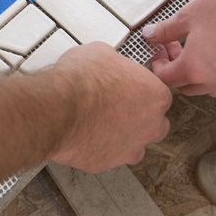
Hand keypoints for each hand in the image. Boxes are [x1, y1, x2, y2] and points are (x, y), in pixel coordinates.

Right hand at [49, 43, 171, 172]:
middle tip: (115, 104)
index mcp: (155, 96)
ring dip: (120, 134)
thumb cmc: (81, 81)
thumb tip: (108, 61)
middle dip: (137, 116)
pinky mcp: (107, 163)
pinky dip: (98, 146)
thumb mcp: (102, 52)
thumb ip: (115, 63)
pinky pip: (107, 155)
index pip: (157, 94)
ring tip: (98, 121)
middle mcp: (150, 125)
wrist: (57, 108)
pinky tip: (85, 133)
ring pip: (133, 144)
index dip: (140, 90)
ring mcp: (130, 147)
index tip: (127, 86)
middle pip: (153, 123)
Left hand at [143, 0, 215, 96]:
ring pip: (213, 85)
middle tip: (177, 47)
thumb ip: (166, 30)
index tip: (160, 51)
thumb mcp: (188, 14)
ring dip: (202, 72)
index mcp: (196, 69)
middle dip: (178, 70)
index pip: (167, 79)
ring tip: (202, 47)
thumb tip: (151, 35)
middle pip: (189, 87)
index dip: (158, 65)